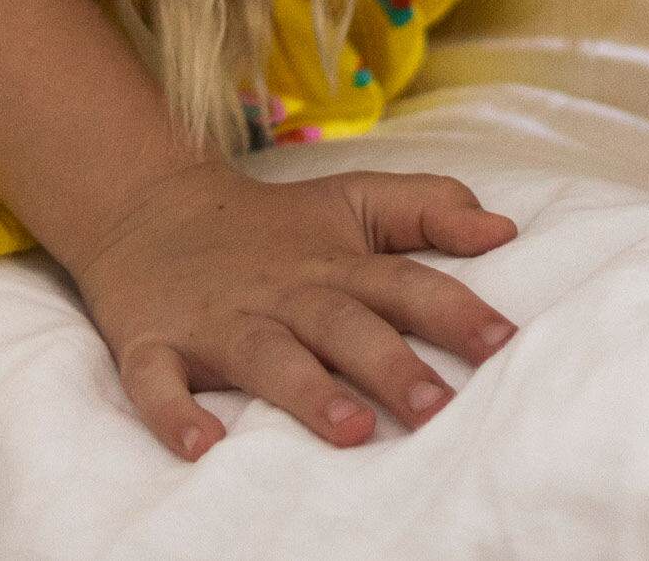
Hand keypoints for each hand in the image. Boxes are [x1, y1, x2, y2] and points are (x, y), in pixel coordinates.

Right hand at [64, 159, 520, 458]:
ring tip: (350, 429)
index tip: (503, 343)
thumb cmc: (272, 224)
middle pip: (340, 325)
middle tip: (437, 408)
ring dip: (306, 392)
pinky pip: (158, 381)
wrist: (145, 207)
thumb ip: (427, 208)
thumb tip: (503, 228)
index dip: (453, 311)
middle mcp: (280, 292)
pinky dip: (175, 413)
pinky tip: (202, 448)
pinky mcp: (153, 342)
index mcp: (333, 263)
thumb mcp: (351, 199)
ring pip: (265, 356)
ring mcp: (215, 320)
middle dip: (388, 365)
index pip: (401, 283)